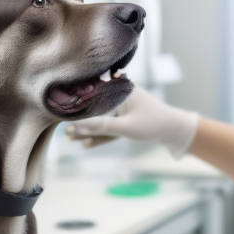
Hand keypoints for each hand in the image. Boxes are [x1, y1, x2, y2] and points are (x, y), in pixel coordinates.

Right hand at [66, 86, 197, 157]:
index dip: (76, 105)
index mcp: (120, 89)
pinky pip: (108, 125)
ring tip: (70, 140)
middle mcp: (119, 94)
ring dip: (88, 129)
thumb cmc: (152, 124)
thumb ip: (101, 126)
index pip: (92, 94)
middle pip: (94, 107)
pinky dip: (100, 134)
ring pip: (100, 117)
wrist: (173, 130)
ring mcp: (121, 105)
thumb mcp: (126, 127)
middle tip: (65, 133)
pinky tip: (86, 144)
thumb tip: (77, 127)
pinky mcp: (124, 116)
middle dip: (80, 121)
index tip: (60, 114)